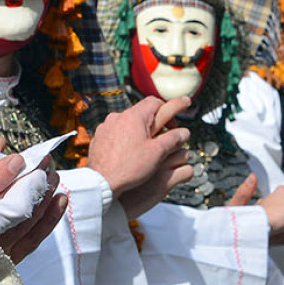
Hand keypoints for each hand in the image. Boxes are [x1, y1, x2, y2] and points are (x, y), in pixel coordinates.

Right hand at [0, 138, 68, 262]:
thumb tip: (0, 143)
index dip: (7, 168)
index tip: (21, 158)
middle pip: (14, 201)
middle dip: (34, 179)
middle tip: (45, 162)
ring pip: (28, 218)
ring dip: (45, 194)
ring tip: (53, 176)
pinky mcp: (6, 259)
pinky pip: (34, 238)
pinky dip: (50, 218)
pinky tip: (60, 199)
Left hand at [88, 96, 193, 216]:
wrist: (100, 183)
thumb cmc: (130, 168)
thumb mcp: (158, 153)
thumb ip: (173, 139)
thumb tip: (185, 132)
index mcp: (134, 116)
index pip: (155, 102)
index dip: (169, 110)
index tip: (174, 126)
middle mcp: (117, 117)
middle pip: (141, 113)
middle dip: (154, 123)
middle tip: (162, 138)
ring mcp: (106, 127)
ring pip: (127, 123)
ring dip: (138, 131)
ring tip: (144, 148)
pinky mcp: (98, 137)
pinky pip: (115, 132)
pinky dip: (125, 139)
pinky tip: (128, 153)